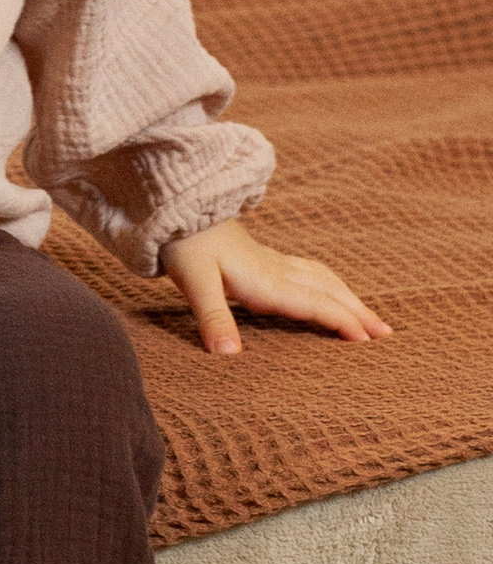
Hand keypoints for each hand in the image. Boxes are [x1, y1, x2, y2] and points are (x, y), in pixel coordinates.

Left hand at [160, 219, 391, 356]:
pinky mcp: (265, 258)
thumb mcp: (194, 282)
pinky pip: (310, 273)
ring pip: (323, 280)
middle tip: (386, 334)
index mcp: (267, 281)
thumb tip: (228, 355)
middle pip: (329, 292)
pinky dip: (331, 285)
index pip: (315, 304)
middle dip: (358, 312)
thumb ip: (213, 317)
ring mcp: (274, 263)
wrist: (177, 207)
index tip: (368, 341)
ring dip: (349, 298)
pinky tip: (330, 290)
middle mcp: (277, 271)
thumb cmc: (185, 245)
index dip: (343, 321)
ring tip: (369, 317)